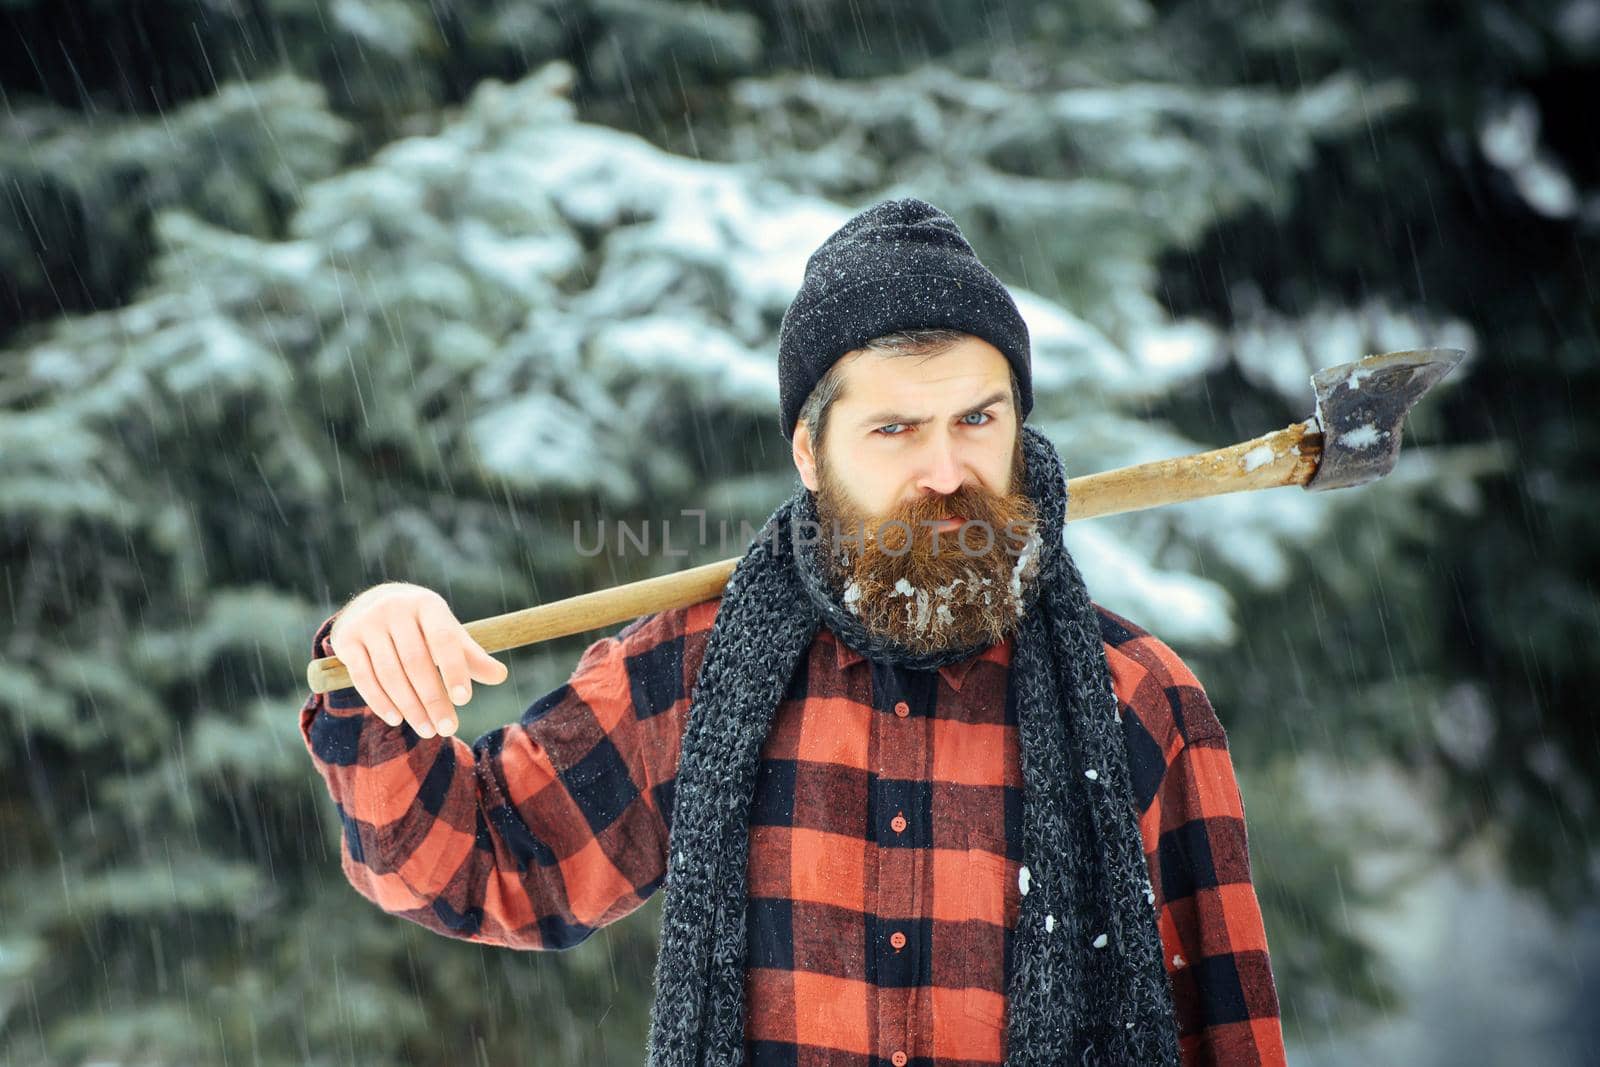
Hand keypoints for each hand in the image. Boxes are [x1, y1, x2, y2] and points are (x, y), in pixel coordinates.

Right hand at [327, 584, 508, 736]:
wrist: (372, 604)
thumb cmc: (421, 627)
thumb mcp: (448, 634)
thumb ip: (471, 656)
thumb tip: (501, 675)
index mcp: (427, 604)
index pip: (443, 640)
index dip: (454, 670)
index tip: (464, 700)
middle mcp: (396, 608)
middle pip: (416, 662)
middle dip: (433, 700)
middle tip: (447, 729)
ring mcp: (368, 622)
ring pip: (390, 673)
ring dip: (410, 706)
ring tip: (427, 730)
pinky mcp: (346, 638)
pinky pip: (363, 677)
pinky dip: (379, 701)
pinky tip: (396, 719)